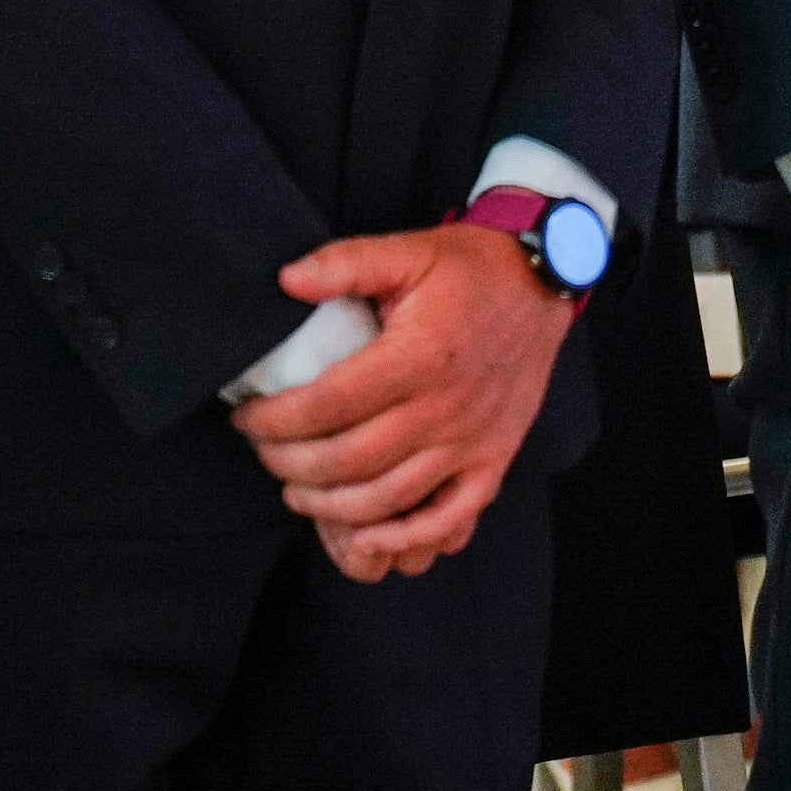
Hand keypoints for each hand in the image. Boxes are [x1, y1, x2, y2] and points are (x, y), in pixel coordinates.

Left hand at [234, 224, 575, 581]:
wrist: (545, 282)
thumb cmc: (471, 269)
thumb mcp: (408, 251)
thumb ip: (345, 263)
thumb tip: (285, 279)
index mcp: (419, 355)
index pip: (329, 404)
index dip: (275, 419)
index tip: (245, 417)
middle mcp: (445, 407)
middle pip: (349, 460)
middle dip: (289, 465)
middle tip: (264, 452)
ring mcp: (472, 441)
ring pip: (388, 498)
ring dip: (330, 506)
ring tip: (297, 490)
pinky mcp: (493, 460)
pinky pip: (448, 519)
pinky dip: (404, 539)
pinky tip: (364, 537)